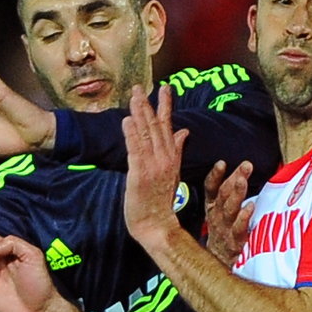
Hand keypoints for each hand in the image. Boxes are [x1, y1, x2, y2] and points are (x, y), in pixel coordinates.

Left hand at [123, 85, 189, 248]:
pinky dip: (132, 134)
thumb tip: (183, 131)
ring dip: (139, 114)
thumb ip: (176, 149)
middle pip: (156, 126)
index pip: (168, 126)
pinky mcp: (140, 173)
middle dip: (149, 104)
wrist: (157, 224)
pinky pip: (135, 149)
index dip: (166, 106)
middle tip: (141, 87)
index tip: (165, 89)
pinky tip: (127, 121)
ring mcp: (153, 165)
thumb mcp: (172, 172)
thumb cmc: (160, 201)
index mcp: (171, 157)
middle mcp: (164, 158)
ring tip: (134, 96)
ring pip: (146, 133)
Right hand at [204, 160, 254, 266]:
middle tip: (245, 166)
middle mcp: (217, 217)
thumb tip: (244, 176)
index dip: (215, 176)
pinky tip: (250, 207)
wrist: (219, 266)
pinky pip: (238, 229)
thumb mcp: (221, 214)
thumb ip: (229, 196)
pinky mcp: (234, 242)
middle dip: (235, 178)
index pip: (211, 189)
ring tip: (243, 181)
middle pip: (224, 195)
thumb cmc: (223, 236)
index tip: (221, 163)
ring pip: (229, 209)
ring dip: (237, 194)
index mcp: (213, 208)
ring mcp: (225, 230)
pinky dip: (243, 217)